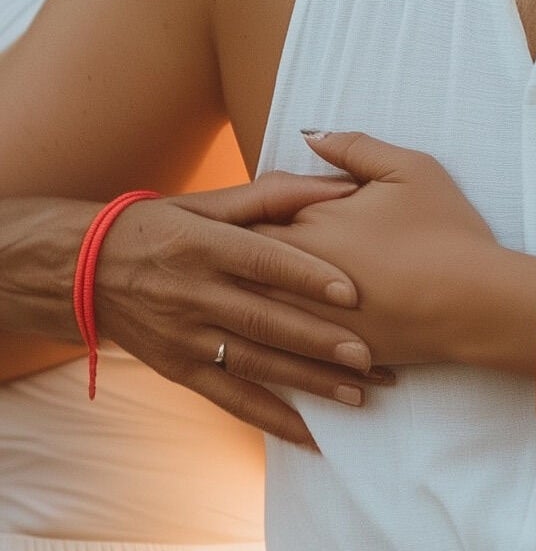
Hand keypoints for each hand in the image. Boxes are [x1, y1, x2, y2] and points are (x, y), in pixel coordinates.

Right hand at [93, 173, 387, 446]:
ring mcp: (185, 337)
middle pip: (263, 320)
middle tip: (368, 356)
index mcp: (204, 245)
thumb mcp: (210, 202)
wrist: (83, 270)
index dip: (306, 276)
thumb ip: (276, 195)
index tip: (351, 293)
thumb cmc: (164, 227)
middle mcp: (193, 293)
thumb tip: (343, 185)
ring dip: (308, 382)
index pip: (262, 261)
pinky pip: (230, 400)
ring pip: (254, 363)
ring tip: (357, 393)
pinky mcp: (179, 370)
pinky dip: (272, 419)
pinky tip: (312, 434)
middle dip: (317, 341)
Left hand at [253, 131, 511, 366]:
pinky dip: (274, 339)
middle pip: (238, 264)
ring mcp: (303, 319)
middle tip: (242, 253)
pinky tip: (281, 335)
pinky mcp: (321, 354)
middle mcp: (290, 274)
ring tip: (253, 294)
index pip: (247, 213)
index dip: (248, 211)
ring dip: (250, 299)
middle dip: (240, 258)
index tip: (260, 210)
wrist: (474, 303)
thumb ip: (355, 147)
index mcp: (306, 223)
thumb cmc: (444, 232)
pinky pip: (277, 348)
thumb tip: (311, 136)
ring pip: (251, 309)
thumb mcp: (409, 169)